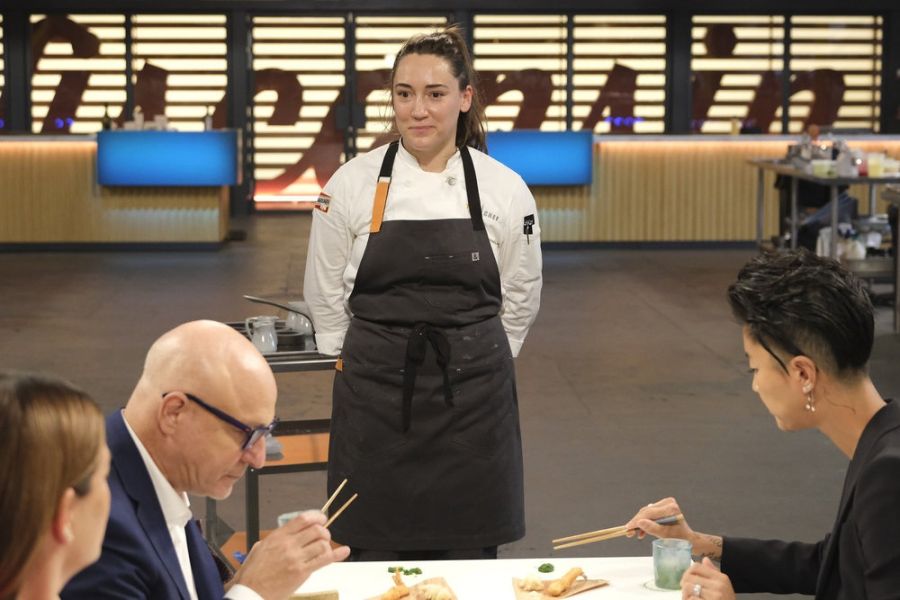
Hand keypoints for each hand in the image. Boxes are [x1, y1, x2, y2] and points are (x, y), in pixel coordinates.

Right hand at [230, 510, 350, 598]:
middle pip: (316, 529)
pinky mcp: (302, 572)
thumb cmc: (253, 572)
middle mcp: (288, 545)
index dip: (317, 516)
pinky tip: (344, 551)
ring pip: (322, 544)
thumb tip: (291, 533)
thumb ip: (277, 538)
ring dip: (327, 544)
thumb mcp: (260, 547)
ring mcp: (296, 559)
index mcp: (278, 536)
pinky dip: (337, 554)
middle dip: (324, 531)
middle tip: (324, 536)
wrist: (250, 592)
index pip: (303, 519)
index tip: (322, 518)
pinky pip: (324, 560)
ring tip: (325, 547)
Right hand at [623, 497, 694, 540]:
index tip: (628, 527)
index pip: (649, 513)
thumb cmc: (679, 538)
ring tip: (634, 533)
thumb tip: (638, 522)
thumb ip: (652, 528)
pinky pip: (650, 513)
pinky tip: (641, 532)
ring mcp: (665, 503)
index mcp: (671, 508)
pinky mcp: (663, 507)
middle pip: (646, 512)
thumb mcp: (665, 535)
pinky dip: (645, 522)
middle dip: (636, 522)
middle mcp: (668, 503)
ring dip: (639, 523)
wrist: (687, 538)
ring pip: (646, 513)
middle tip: (628, 531)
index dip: (637, 520)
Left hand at [680, 557, 734, 599]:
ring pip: (688, 588)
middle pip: (689, 577)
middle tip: (686, 591)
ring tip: (688, 598)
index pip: (696, 567)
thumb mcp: (723, 586)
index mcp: (721, 578)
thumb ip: (713, 572)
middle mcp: (719, 586)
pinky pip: (691, 599)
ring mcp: (714, 596)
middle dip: (684, 584)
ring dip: (685, 594)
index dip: (687, 572)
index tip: (686, 580)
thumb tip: (705, 559)